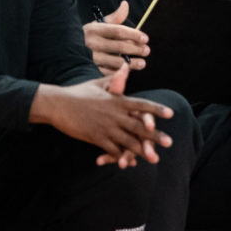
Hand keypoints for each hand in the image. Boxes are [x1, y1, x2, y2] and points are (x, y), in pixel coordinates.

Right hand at [30, 63, 173, 167]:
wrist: (58, 104)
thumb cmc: (78, 93)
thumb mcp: (98, 84)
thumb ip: (116, 79)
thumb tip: (126, 67)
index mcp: (117, 101)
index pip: (142, 105)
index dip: (157, 110)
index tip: (171, 114)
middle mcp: (114, 115)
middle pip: (139, 126)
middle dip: (155, 136)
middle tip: (170, 142)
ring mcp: (106, 127)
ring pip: (128, 141)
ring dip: (142, 151)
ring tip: (155, 158)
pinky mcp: (96, 138)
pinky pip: (112, 149)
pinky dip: (121, 156)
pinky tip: (130, 163)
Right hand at [82, 0, 148, 74]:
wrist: (70, 48)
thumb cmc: (91, 35)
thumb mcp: (100, 24)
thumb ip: (115, 17)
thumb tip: (125, 4)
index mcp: (95, 30)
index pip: (118, 31)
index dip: (133, 35)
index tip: (145, 38)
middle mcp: (92, 43)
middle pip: (119, 47)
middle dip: (135, 49)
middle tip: (146, 50)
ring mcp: (91, 58)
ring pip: (115, 61)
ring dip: (131, 63)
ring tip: (142, 63)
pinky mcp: (92, 69)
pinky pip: (109, 72)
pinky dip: (120, 72)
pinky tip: (128, 70)